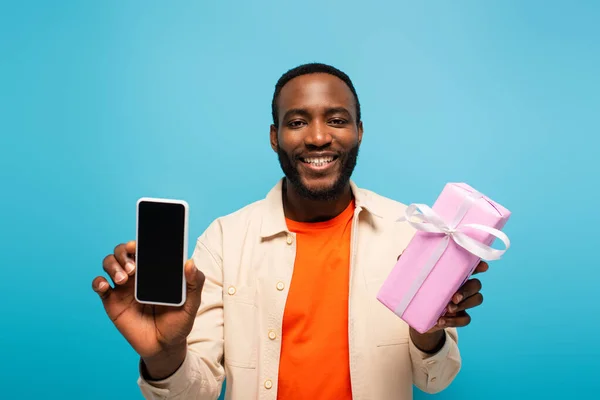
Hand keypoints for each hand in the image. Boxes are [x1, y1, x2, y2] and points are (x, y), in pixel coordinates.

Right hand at [91, 241, 204, 361]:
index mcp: (155, 270)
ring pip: (109, 263)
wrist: (164, 346)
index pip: (144, 248)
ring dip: (113, 264)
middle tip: (133, 268)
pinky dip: (98, 281)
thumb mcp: (191, 304)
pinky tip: (106, 286)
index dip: (138, 242)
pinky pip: (99, 284)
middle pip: (123, 251)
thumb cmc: (178, 322)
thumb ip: (194, 283)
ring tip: (123, 278)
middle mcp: (138, 274)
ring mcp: (123, 287)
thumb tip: (190, 263)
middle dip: (123, 253)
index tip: (138, 244)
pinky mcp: (112, 300)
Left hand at [408, 260, 487, 351]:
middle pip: (477, 284)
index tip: (482, 267)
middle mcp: (462, 286)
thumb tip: (402, 254)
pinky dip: (454, 321)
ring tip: (447, 309)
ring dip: (464, 305)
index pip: (471, 266)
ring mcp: (463, 302)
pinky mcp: (459, 317)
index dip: (479, 265)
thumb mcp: (411, 275)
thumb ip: (408, 263)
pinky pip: (466, 319)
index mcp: (453, 273)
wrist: (415, 314)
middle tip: (454, 297)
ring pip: (477, 300)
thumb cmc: (417, 287)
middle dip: (468, 290)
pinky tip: (441, 321)